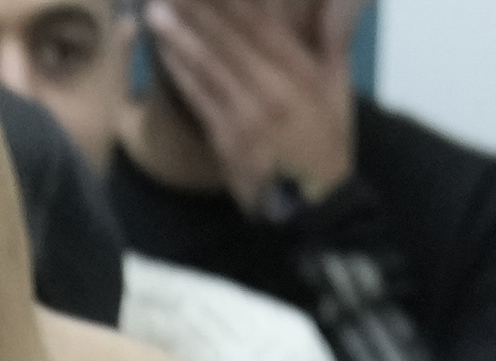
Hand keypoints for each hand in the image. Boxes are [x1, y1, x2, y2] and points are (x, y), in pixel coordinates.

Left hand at [143, 0, 364, 206]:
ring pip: (209, 65)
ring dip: (179, 36)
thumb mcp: (339, 89)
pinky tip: (162, 52)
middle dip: (197, 10)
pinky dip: (179, 72)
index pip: (260, 24)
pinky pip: (198, 98)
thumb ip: (333, 41)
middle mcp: (273, 86)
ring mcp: (247, 113)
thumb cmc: (326, 143)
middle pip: (228, 38)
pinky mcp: (227, 138)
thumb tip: (337, 1)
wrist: (315, 204)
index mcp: (301, 71)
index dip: (231, 1)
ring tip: (156, 11)